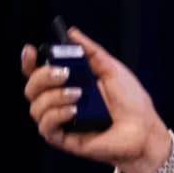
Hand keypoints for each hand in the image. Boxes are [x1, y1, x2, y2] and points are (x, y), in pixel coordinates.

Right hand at [21, 26, 170, 172]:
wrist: (144, 129)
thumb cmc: (131, 101)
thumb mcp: (112, 70)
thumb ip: (91, 52)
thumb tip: (72, 33)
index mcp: (70, 84)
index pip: (39, 73)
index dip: (29, 62)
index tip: (30, 51)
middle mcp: (61, 102)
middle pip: (32, 88)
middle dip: (43, 77)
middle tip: (64, 73)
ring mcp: (61, 121)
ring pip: (36, 107)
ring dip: (54, 96)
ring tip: (78, 95)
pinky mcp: (64, 138)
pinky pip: (45, 126)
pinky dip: (56, 114)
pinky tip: (73, 111)